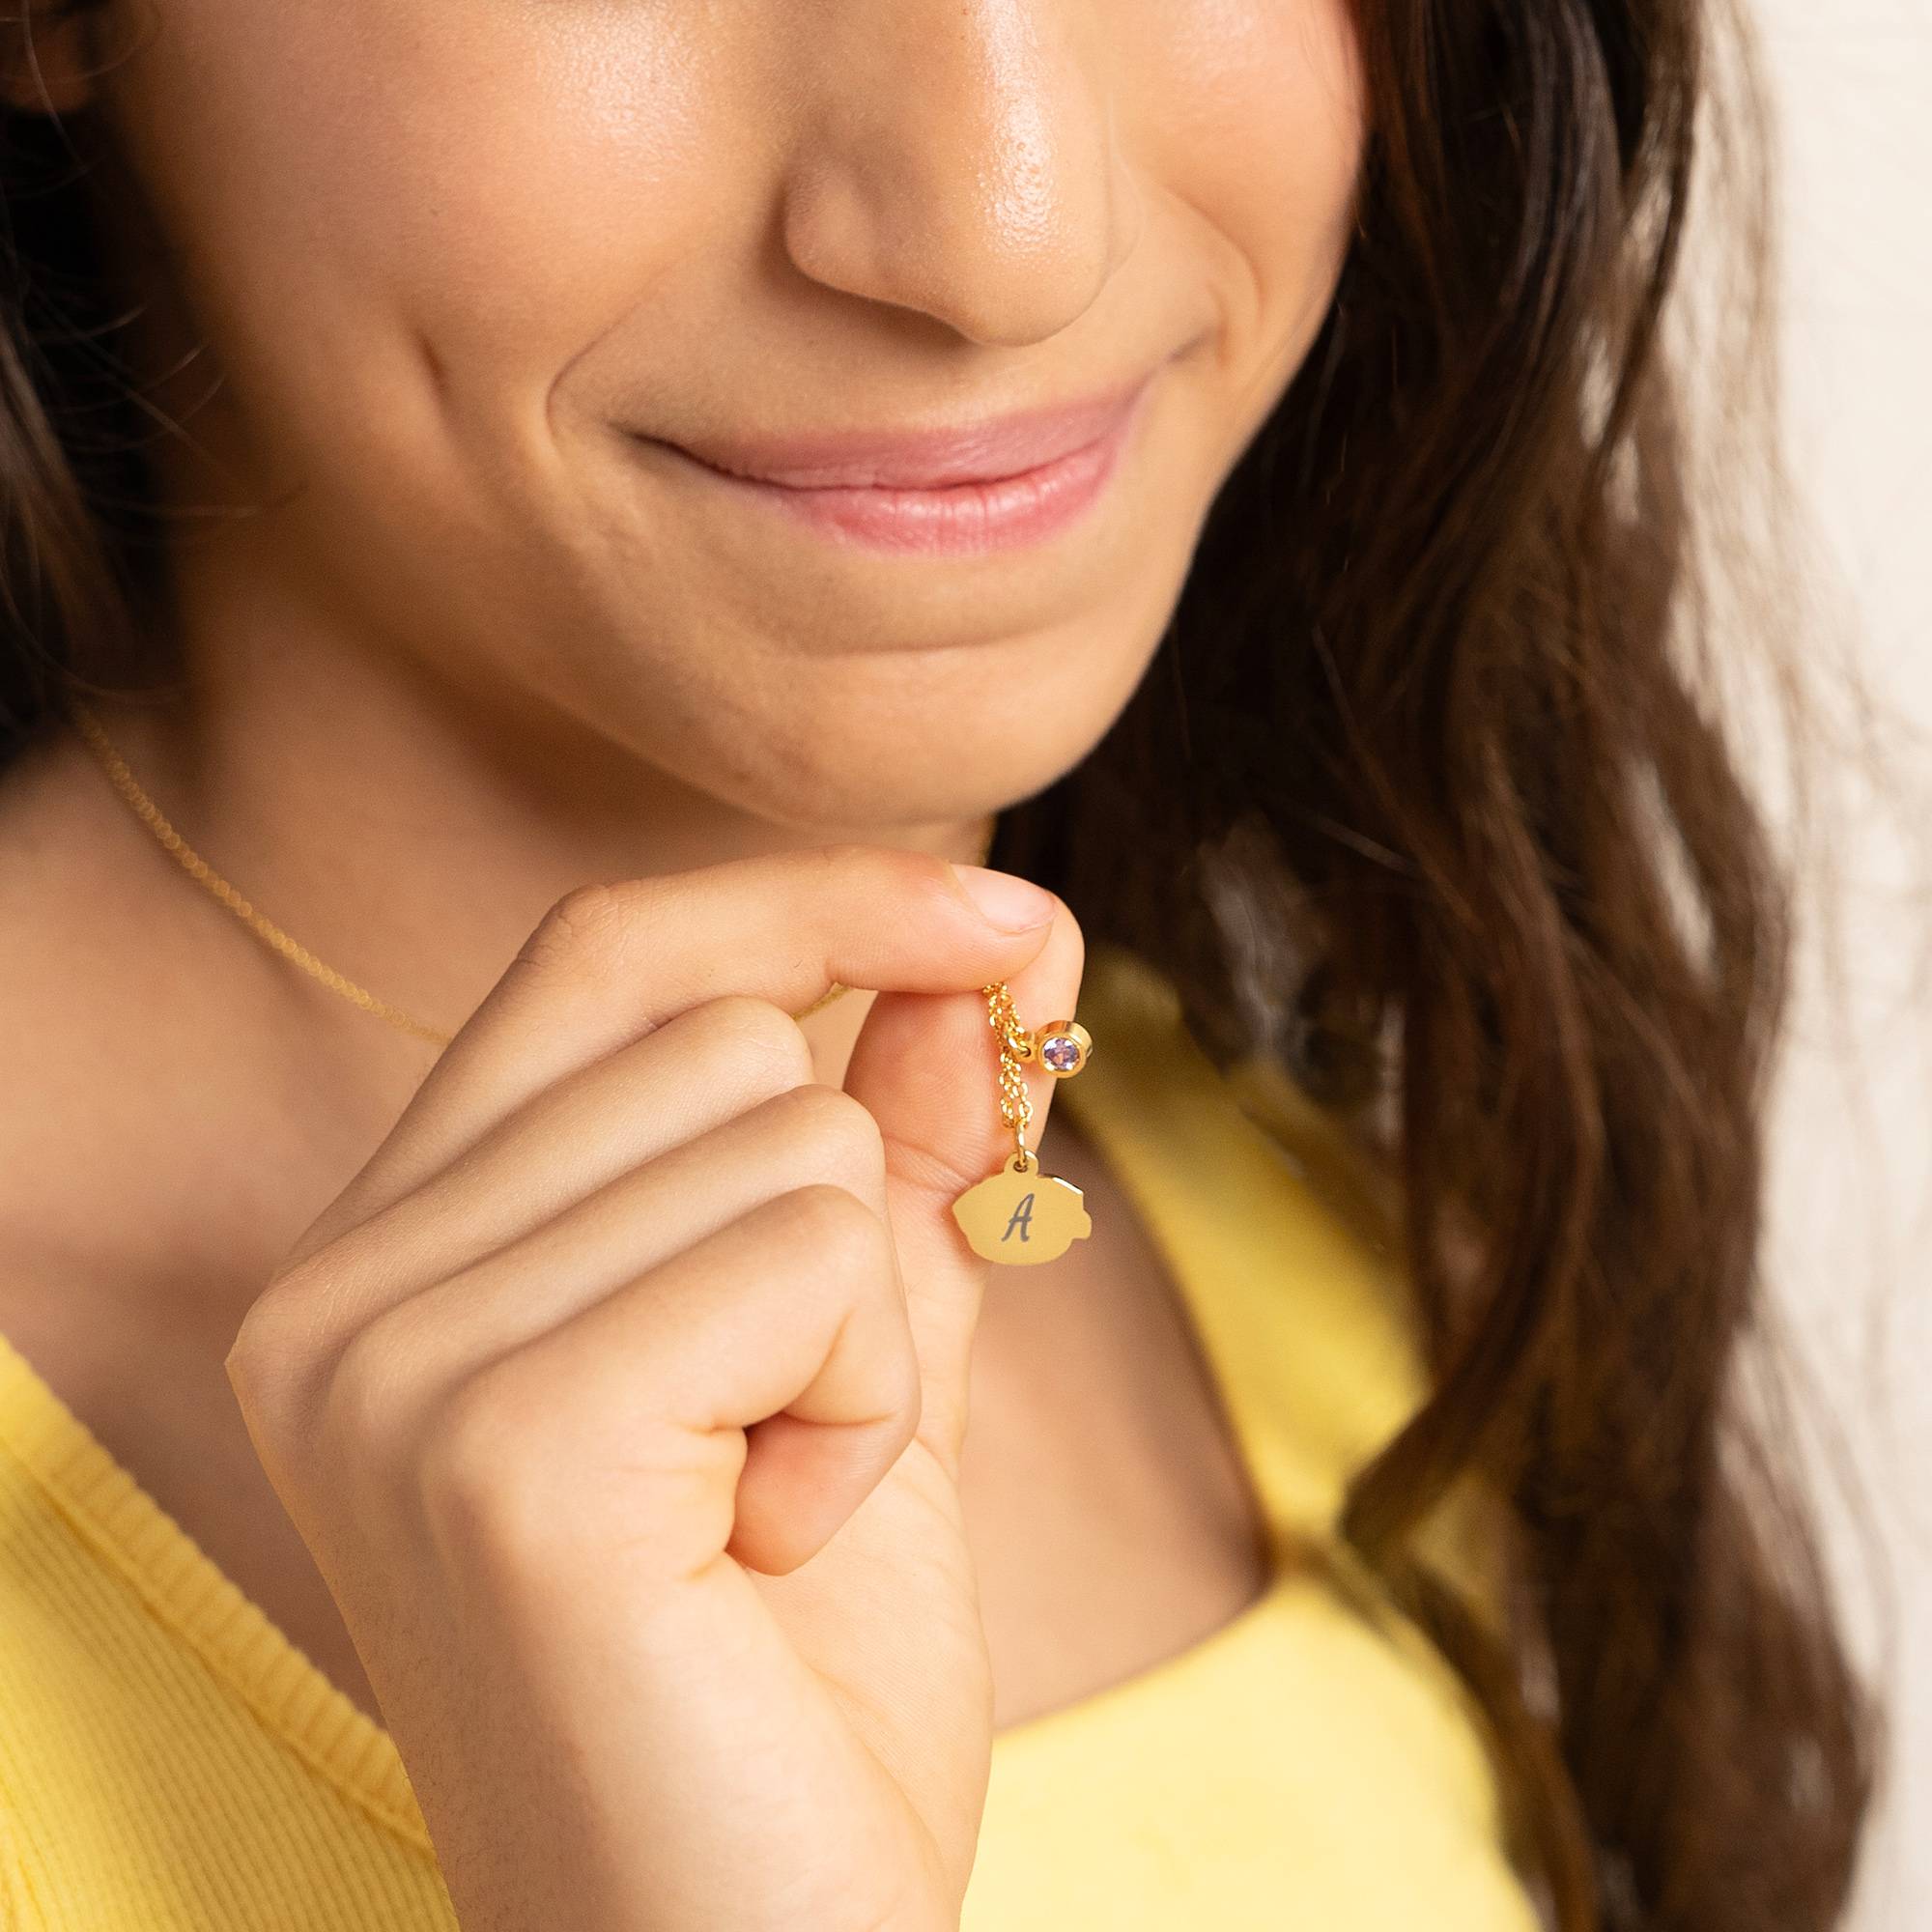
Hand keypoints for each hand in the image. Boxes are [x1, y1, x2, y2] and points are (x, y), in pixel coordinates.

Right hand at [223, 843, 1081, 1931]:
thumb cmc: (790, 1689)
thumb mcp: (863, 1364)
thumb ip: (905, 1147)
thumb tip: (990, 941)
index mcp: (394, 1259)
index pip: (606, 959)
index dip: (817, 905)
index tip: (1011, 919)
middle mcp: (344, 1295)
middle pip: (719, 1039)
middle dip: (843, 1231)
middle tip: (780, 1447)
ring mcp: (395, 1364)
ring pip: (789, 1135)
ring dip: (857, 1338)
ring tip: (768, 1518)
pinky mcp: (501, 1446)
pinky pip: (811, 1255)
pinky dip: (862, 1403)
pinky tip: (777, 1550)